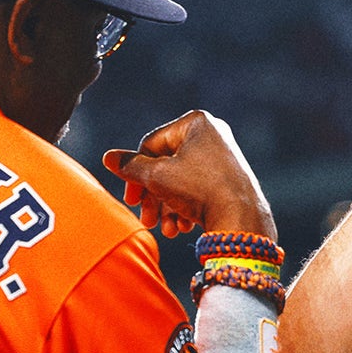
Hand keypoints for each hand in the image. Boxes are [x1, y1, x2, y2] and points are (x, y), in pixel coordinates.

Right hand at [103, 110, 275, 239]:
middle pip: (166, 166)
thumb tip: (109, 158)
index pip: (151, 145)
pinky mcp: (230, 180)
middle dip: (154, 197)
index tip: (131, 199)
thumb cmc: (201, 190)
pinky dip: (186, 209)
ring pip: (181, 182)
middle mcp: (213, 135)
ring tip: (168, 229)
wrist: (243, 220)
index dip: (135, 173)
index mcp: (196, 123)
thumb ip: (130, 167)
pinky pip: (199, 190)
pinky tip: (183, 228)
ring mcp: (223, 158)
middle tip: (147, 220)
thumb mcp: (158, 176)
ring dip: (168, 208)